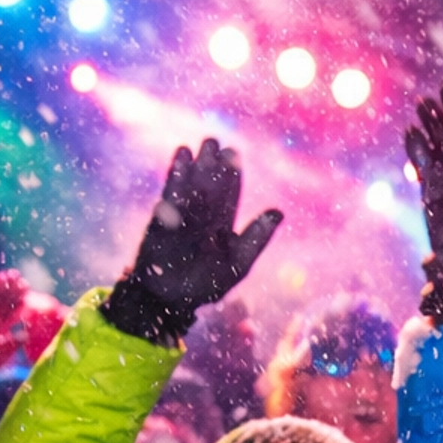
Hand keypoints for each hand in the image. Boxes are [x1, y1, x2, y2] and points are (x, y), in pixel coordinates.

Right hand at [105, 139, 281, 346]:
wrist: (171, 301)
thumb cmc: (206, 285)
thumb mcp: (239, 263)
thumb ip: (257, 238)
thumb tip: (279, 211)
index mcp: (222, 224)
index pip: (229, 193)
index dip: (232, 174)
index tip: (234, 153)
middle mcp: (203, 216)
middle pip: (209, 184)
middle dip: (212, 164)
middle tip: (214, 142)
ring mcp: (183, 216)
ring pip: (191, 186)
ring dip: (195, 166)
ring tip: (199, 146)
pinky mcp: (163, 220)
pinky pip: (171, 194)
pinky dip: (176, 177)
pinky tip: (180, 158)